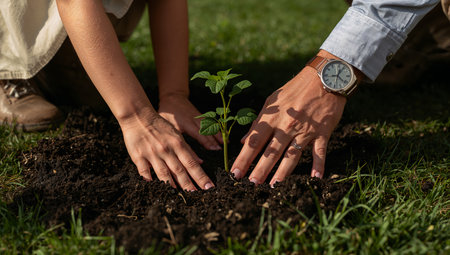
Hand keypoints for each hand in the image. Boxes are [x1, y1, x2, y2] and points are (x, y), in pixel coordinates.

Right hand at [120, 109, 214, 190]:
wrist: (138, 117)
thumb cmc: (160, 126)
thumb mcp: (177, 135)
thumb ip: (188, 149)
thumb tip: (200, 162)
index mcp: (177, 144)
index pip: (192, 163)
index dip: (201, 176)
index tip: (209, 186)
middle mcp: (166, 150)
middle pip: (180, 170)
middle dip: (190, 184)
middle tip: (198, 195)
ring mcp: (152, 154)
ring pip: (164, 173)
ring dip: (172, 185)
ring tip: (180, 196)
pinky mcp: (139, 156)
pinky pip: (144, 171)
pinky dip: (149, 180)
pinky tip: (155, 188)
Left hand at [158, 94, 222, 149]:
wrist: (172, 97)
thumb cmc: (168, 113)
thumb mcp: (169, 125)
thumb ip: (176, 136)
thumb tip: (182, 150)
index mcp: (186, 123)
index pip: (198, 134)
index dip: (206, 142)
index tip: (213, 149)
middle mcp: (195, 119)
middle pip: (207, 130)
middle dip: (215, 140)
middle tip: (221, 149)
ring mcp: (199, 116)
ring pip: (211, 126)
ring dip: (218, 134)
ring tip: (226, 142)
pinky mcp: (201, 114)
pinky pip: (211, 122)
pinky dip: (218, 128)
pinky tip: (222, 133)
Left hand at [231, 61, 345, 185]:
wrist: (324, 77)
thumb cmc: (294, 89)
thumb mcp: (271, 101)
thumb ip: (257, 122)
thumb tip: (244, 140)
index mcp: (271, 117)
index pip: (254, 142)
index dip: (243, 158)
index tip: (235, 173)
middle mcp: (286, 126)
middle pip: (270, 152)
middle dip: (259, 170)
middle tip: (252, 184)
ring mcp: (305, 130)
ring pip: (291, 156)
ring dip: (282, 173)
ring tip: (273, 186)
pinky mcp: (322, 132)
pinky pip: (319, 152)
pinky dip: (319, 165)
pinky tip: (316, 179)